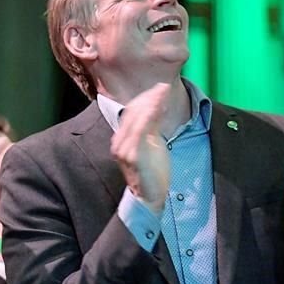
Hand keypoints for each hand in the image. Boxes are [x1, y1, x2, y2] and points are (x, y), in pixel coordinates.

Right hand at [110, 83, 170, 213]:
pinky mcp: (133, 155)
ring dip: (151, 103)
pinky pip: (140, 131)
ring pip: (136, 118)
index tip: (160, 89)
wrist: (149, 197)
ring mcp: (124, 149)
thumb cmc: (151, 171)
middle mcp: (119, 142)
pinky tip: (158, 107)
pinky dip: (149, 116)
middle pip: (133, 112)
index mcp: (121, 139)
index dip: (145, 98)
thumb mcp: (153, 144)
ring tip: (163, 93)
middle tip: (164, 87)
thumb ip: (153, 126)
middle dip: (149, 98)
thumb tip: (158, 106)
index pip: (131, 112)